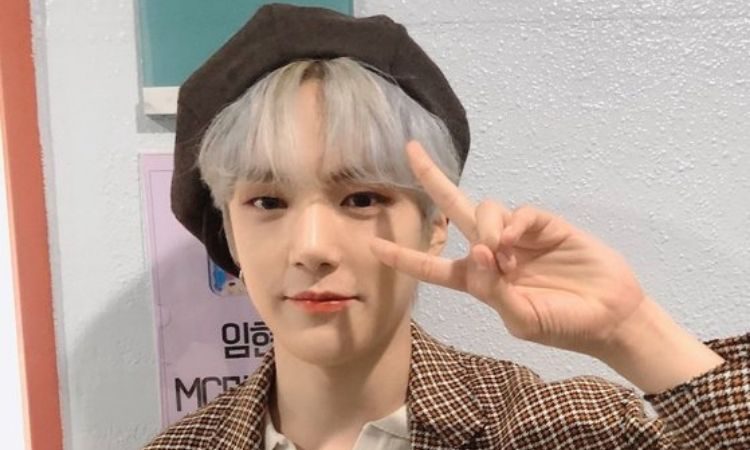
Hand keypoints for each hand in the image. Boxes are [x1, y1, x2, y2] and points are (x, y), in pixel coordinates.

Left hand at [370, 141, 647, 356]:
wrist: (610, 316)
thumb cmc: (561, 324)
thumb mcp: (521, 320)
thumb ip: (493, 291)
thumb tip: (476, 251)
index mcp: (478, 281)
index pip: (433, 268)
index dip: (404, 258)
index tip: (373, 246)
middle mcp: (492, 252)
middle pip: (454, 210)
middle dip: (433, 179)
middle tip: (409, 150)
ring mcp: (517, 235)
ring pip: (484, 209)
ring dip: (486, 229)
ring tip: (505, 257)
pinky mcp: (544, 224)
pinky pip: (519, 212)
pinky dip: (513, 224)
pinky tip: (518, 242)